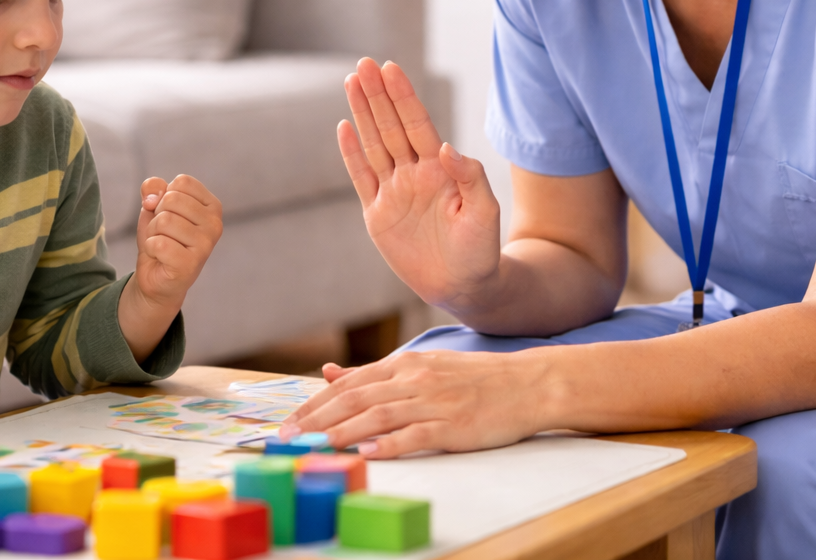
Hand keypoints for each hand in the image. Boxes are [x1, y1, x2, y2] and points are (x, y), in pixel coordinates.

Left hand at [120, 174, 222, 361]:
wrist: (156, 276)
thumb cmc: (161, 237)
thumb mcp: (154, 207)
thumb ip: (153, 188)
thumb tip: (151, 197)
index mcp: (212, 206)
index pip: (182, 182)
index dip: (165, 196)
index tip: (169, 214)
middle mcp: (215, 224)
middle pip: (171, 199)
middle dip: (157, 215)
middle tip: (163, 233)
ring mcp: (206, 245)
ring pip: (164, 221)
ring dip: (152, 233)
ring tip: (162, 245)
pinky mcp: (191, 264)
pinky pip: (158, 243)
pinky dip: (150, 248)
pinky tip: (160, 258)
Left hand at [280, 350, 550, 458]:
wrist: (526, 384)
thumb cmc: (474, 379)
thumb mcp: (422, 366)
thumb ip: (375, 374)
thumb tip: (328, 373)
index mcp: (406, 364)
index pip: (349, 384)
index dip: (315, 403)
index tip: (289, 423)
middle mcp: (415, 379)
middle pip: (355, 399)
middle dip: (316, 420)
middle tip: (288, 438)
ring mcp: (434, 403)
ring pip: (378, 416)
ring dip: (342, 432)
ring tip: (315, 447)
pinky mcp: (453, 426)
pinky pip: (414, 435)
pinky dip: (388, 444)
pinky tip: (366, 453)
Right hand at [339, 58, 501, 307]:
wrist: (463, 286)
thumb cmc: (480, 249)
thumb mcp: (485, 213)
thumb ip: (470, 177)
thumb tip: (446, 147)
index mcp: (440, 169)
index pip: (417, 125)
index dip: (403, 97)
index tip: (390, 68)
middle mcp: (414, 173)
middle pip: (391, 127)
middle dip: (377, 95)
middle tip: (363, 64)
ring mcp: (394, 191)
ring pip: (374, 145)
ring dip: (362, 114)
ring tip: (350, 82)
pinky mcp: (378, 214)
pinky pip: (362, 178)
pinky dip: (352, 154)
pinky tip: (344, 127)